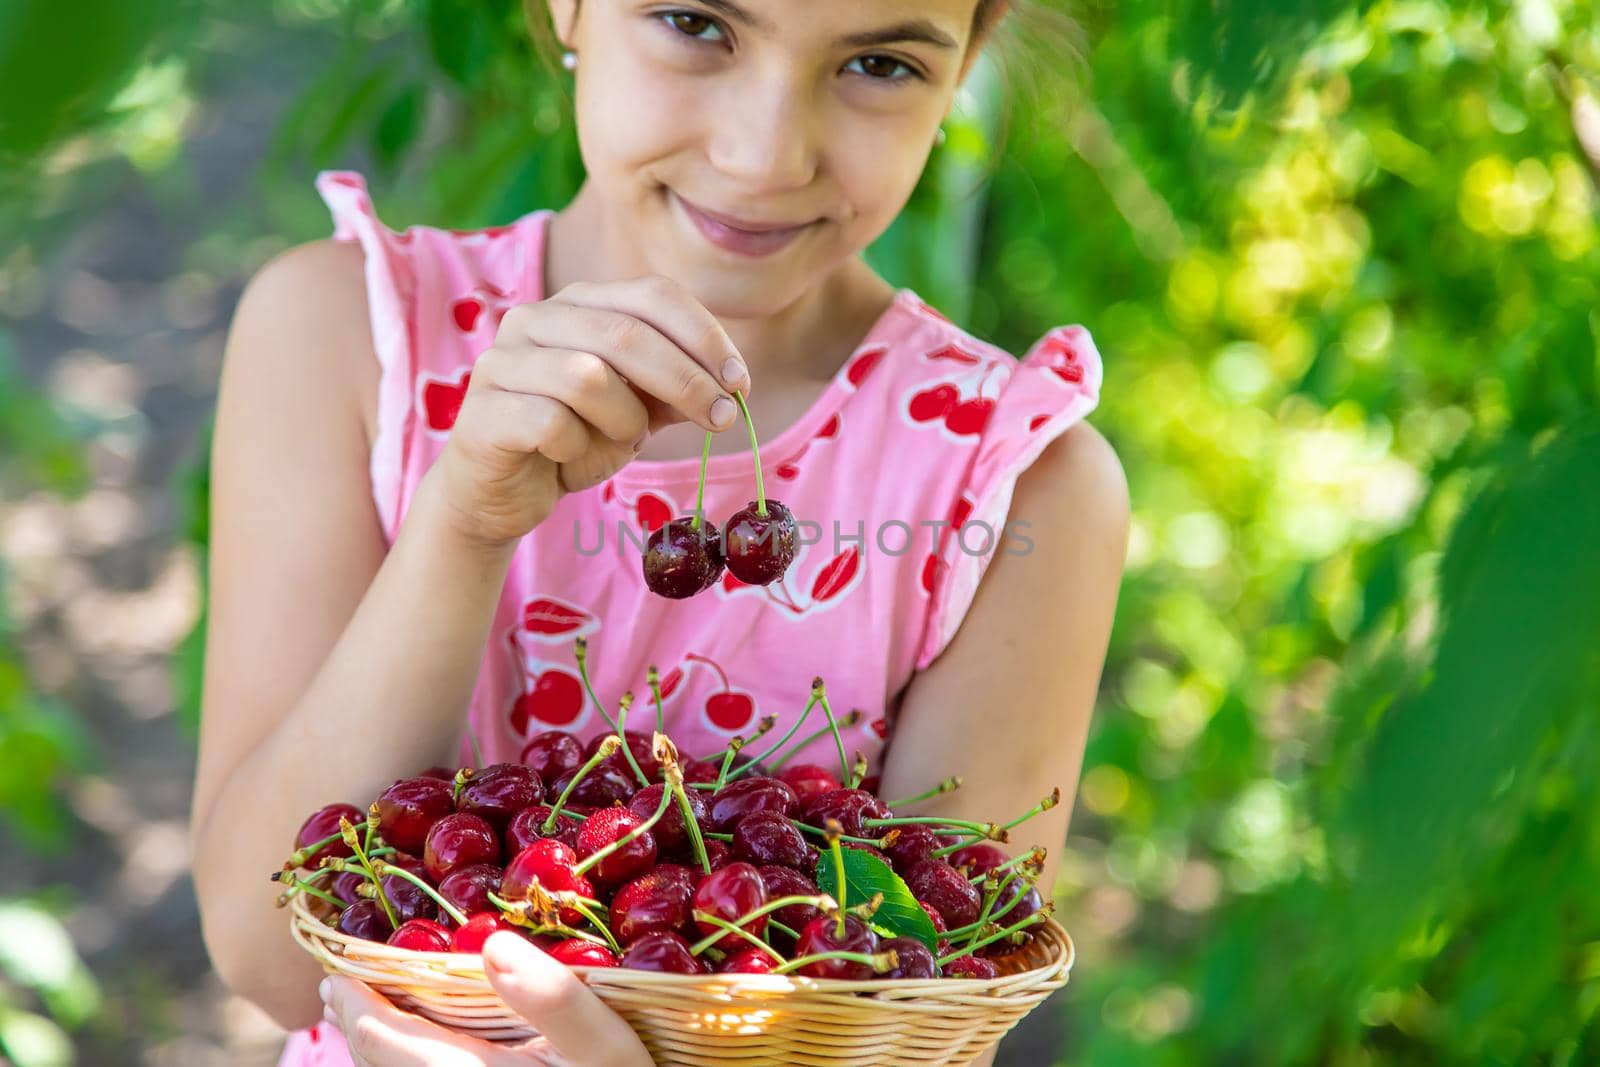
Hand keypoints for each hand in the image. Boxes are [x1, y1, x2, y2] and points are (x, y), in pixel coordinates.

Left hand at [321, 931, 653, 1066]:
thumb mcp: (611, 1049)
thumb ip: (555, 997)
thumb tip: (491, 943)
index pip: (383, 1040)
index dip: (354, 1001)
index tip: (334, 968)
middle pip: (382, 1065)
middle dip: (362, 1023)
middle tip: (342, 989)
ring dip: (384, 1048)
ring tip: (377, 1019)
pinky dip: (413, 1063)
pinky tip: (430, 1052)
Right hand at [429, 274, 749, 548]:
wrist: (499, 494)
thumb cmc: (573, 441)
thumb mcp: (638, 410)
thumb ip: (676, 388)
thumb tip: (731, 384)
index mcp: (578, 303)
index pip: (653, 294)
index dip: (705, 336)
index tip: (739, 381)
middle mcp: (534, 319)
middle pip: (627, 333)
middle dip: (687, 380)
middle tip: (722, 419)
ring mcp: (501, 362)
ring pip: (589, 377)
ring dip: (625, 421)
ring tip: (620, 444)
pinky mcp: (483, 412)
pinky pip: (553, 424)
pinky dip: (578, 449)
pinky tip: (567, 459)